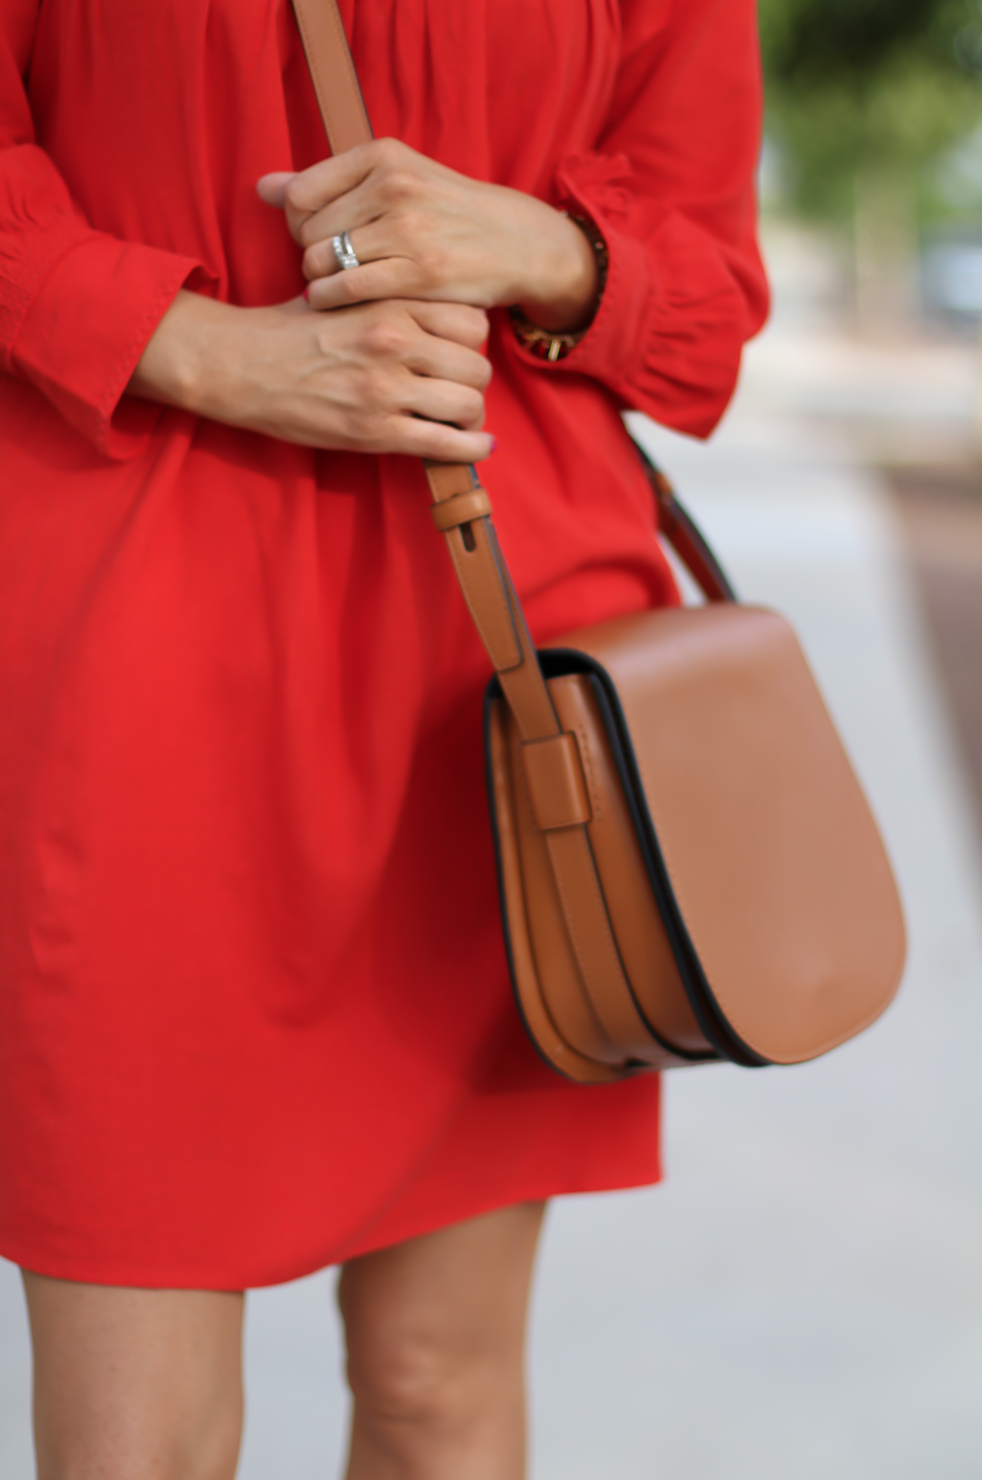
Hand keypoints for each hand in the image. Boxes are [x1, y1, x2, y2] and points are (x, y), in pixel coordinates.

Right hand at [129, 290, 494, 461]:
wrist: (239, 365)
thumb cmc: (289, 330)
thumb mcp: (343, 294)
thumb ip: (391, 299)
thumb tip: (439, 311)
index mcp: (388, 303)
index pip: (471, 318)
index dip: (472, 338)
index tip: (459, 349)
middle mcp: (393, 342)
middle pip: (476, 362)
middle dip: (474, 378)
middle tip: (460, 387)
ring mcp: (385, 388)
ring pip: (468, 401)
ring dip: (471, 413)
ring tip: (460, 417)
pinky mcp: (374, 431)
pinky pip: (445, 443)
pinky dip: (472, 448)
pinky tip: (480, 445)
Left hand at [257, 139, 598, 331]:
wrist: (516, 242)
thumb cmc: (447, 214)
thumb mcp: (395, 181)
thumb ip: (329, 184)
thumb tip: (262, 187)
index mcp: (383, 156)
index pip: (300, 193)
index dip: (298, 224)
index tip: (319, 240)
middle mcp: (393, 185)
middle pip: (306, 229)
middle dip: (309, 254)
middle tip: (327, 270)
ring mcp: (407, 229)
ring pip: (321, 260)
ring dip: (318, 281)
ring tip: (333, 288)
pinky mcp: (418, 272)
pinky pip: (347, 288)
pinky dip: (331, 300)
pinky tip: (338, 304)